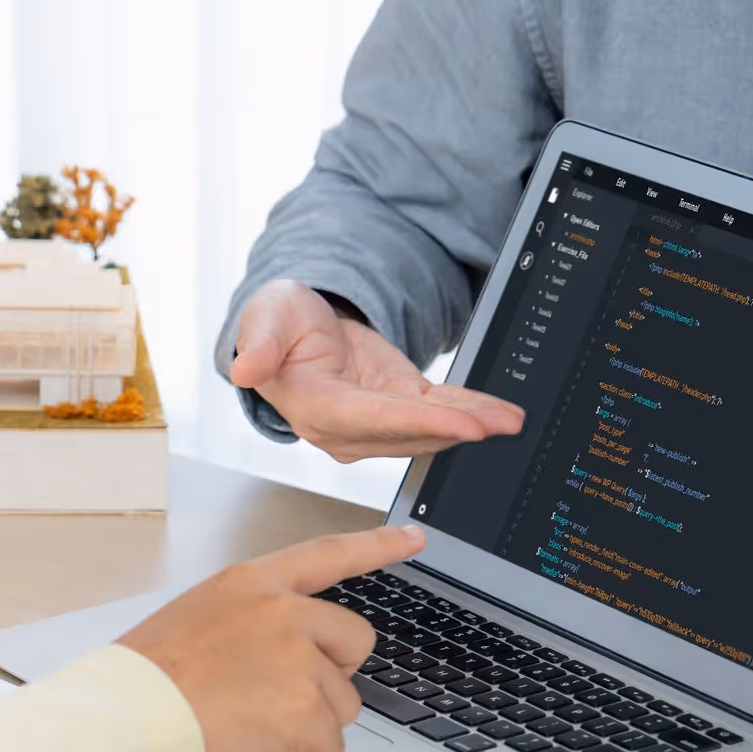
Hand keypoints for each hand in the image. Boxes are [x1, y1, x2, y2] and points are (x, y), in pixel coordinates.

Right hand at [121, 524, 427, 751]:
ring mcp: (299, 657)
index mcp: (253, 583)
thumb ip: (252, 623)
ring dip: (305, 725)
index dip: (377, 546)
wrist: (129, 718)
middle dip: (331, 677)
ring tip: (246, 724)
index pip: (328, 554)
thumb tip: (281, 658)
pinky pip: (328, 746)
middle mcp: (283, 611)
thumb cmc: (147, 680)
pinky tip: (255, 749)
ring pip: (342, 704)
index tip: (414, 538)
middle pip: (355, 642)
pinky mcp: (306, 707)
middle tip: (280, 696)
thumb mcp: (198, 620)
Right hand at [228, 280, 523, 461]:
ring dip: (471, 426)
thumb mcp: (264, 319)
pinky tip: (500, 414)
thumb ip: (260, 345)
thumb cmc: (276, 325)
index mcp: (314, 408)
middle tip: (497, 425)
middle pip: (407, 432)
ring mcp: (375, 423)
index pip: (370, 420)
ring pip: (428, 429)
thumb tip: (243, 369)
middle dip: (455, 429)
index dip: (416, 424)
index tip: (458, 425)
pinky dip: (471, 413)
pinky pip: (438, 413)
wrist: (293, 332)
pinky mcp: (398, 408)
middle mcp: (346, 427)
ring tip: (509, 420)